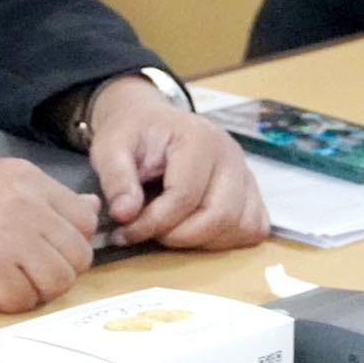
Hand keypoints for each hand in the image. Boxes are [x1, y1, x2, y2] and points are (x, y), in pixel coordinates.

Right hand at [0, 159, 98, 312]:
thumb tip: (92, 209)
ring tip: (5, 282)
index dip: (70, 244)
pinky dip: (7, 303)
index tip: (46, 254)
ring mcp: (9, 234)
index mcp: (28, 179)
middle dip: (56, 273)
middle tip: (24, 275)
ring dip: (35, 291)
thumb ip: (43, 198)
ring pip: (58, 281)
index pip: (84, 220)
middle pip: (78, 256)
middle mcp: (26, 202)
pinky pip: (23, 300)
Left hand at [87, 77, 269, 250]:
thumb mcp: (110, 148)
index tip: (125, 231)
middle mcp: (231, 154)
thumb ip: (116, 179)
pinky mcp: (251, 190)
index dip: (153, 223)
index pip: (184, 197)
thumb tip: (124, 215)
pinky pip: (253, 228)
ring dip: (203, 240)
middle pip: (220, 216)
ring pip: (240, 227)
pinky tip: (197, 230)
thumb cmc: (132, 134)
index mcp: (198, 138)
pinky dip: (227, 238)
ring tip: (171, 229)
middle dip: (179, 236)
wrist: (149, 122)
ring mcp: (245, 172)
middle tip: (149, 232)